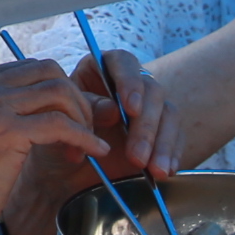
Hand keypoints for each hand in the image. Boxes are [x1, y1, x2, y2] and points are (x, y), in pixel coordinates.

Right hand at [0, 58, 112, 234]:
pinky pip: (62, 123)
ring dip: (81, 118)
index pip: (27, 69)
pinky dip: (85, 137)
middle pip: (48, 71)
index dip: (55, 93)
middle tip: (82, 134)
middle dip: (74, 99)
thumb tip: (41, 113)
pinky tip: (92, 153)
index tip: (67, 123)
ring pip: (59, 91)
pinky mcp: (6, 132)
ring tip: (82, 149)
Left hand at [68, 49, 177, 180]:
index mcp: (99, 69)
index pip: (122, 61)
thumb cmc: (58, 137)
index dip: (129, 81)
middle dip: (145, 126)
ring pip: (168, 114)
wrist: (62, 172)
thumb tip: (114, 109)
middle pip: (150, 91)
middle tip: (136, 156)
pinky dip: (172, 155)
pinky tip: (166, 171)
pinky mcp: (160, 131)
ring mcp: (147, 107)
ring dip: (162, 144)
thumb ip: (86, 110)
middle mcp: (128, 84)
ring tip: (154, 170)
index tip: (130, 108)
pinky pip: (176, 137)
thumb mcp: (62, 122)